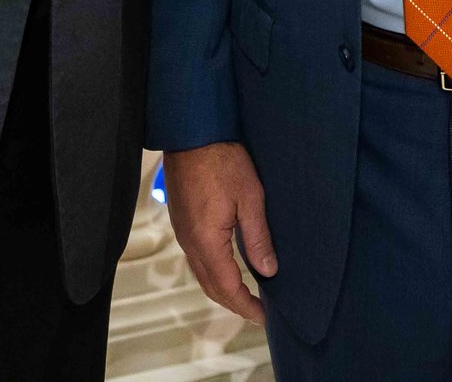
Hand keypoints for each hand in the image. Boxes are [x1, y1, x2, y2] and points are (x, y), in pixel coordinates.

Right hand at [163, 142, 276, 324]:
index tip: (263, 316)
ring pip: (202, 274)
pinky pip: (197, 258)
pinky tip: (228, 268)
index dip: (245, 305)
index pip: (227, 286)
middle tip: (257, 312)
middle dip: (234, 303)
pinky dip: (213, 272)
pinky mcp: (182, 222)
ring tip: (246, 295)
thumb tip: (268, 271)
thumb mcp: (250, 198)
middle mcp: (190, 243)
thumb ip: (258, 237)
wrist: (192, 134)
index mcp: (207, 241)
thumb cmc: (223, 162)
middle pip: (211, 287)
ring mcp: (183, 233)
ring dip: (223, 289)